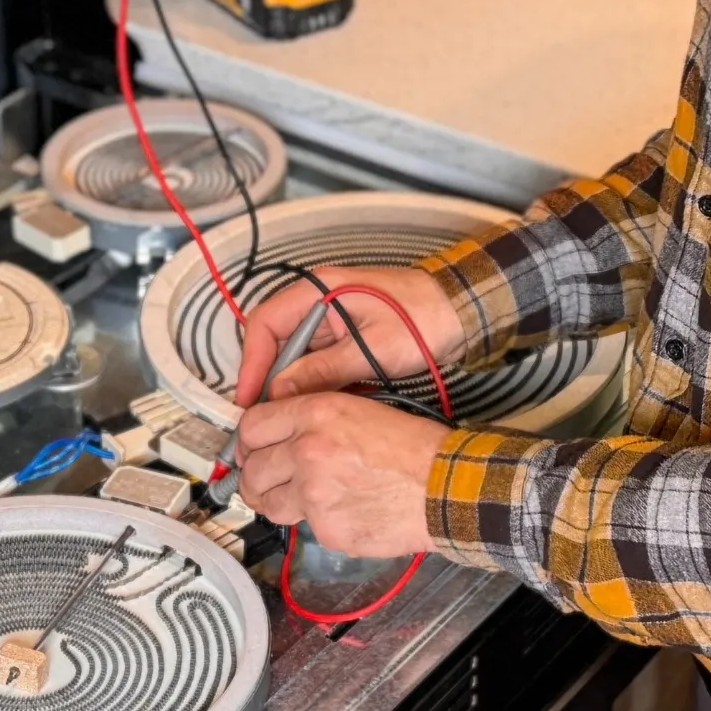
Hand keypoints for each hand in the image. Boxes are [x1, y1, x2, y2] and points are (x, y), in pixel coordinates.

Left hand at [231, 392, 444, 558]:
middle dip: (257, 477)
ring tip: (300, 498)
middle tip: (268, 480)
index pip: (251, 427)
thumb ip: (313, 420)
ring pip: (269, 504)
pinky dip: (319, 523)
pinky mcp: (326, 529)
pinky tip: (344, 512)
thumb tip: (280, 437)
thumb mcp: (358, 409)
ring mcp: (314, 495)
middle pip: (252, 470)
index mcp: (314, 415)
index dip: (248, 442)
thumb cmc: (412, 446)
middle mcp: (306, 452)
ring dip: (278, 502)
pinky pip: (305, 528)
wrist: (444, 486)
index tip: (253, 450)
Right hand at [235, 266, 466, 403]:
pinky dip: (310, 384)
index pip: (265, 323)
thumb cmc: (422, 320)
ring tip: (283, 419)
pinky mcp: (343, 337)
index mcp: (318, 291)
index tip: (248, 397)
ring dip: (289, 385)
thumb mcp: (371, 349)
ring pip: (293, 356)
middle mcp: (317, 302)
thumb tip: (280, 393)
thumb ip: (323, 370)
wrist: (461, 313)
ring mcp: (330, 320)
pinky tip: (311, 408)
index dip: (251, 362)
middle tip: (262, 417)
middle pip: (274, 342)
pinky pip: (314, 361)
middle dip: (267, 379)